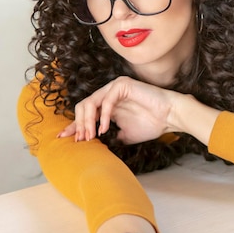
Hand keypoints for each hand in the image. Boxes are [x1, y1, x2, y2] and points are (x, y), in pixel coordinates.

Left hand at [58, 76, 179, 143]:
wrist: (169, 117)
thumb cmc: (151, 125)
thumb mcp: (124, 135)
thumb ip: (110, 137)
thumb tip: (96, 147)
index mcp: (107, 106)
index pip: (85, 114)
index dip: (74, 126)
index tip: (64, 138)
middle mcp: (108, 95)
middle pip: (82, 107)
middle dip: (79, 125)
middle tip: (82, 141)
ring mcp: (114, 88)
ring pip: (90, 102)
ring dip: (87, 121)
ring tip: (90, 136)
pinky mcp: (122, 85)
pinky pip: (106, 101)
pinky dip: (103, 116)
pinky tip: (104, 129)